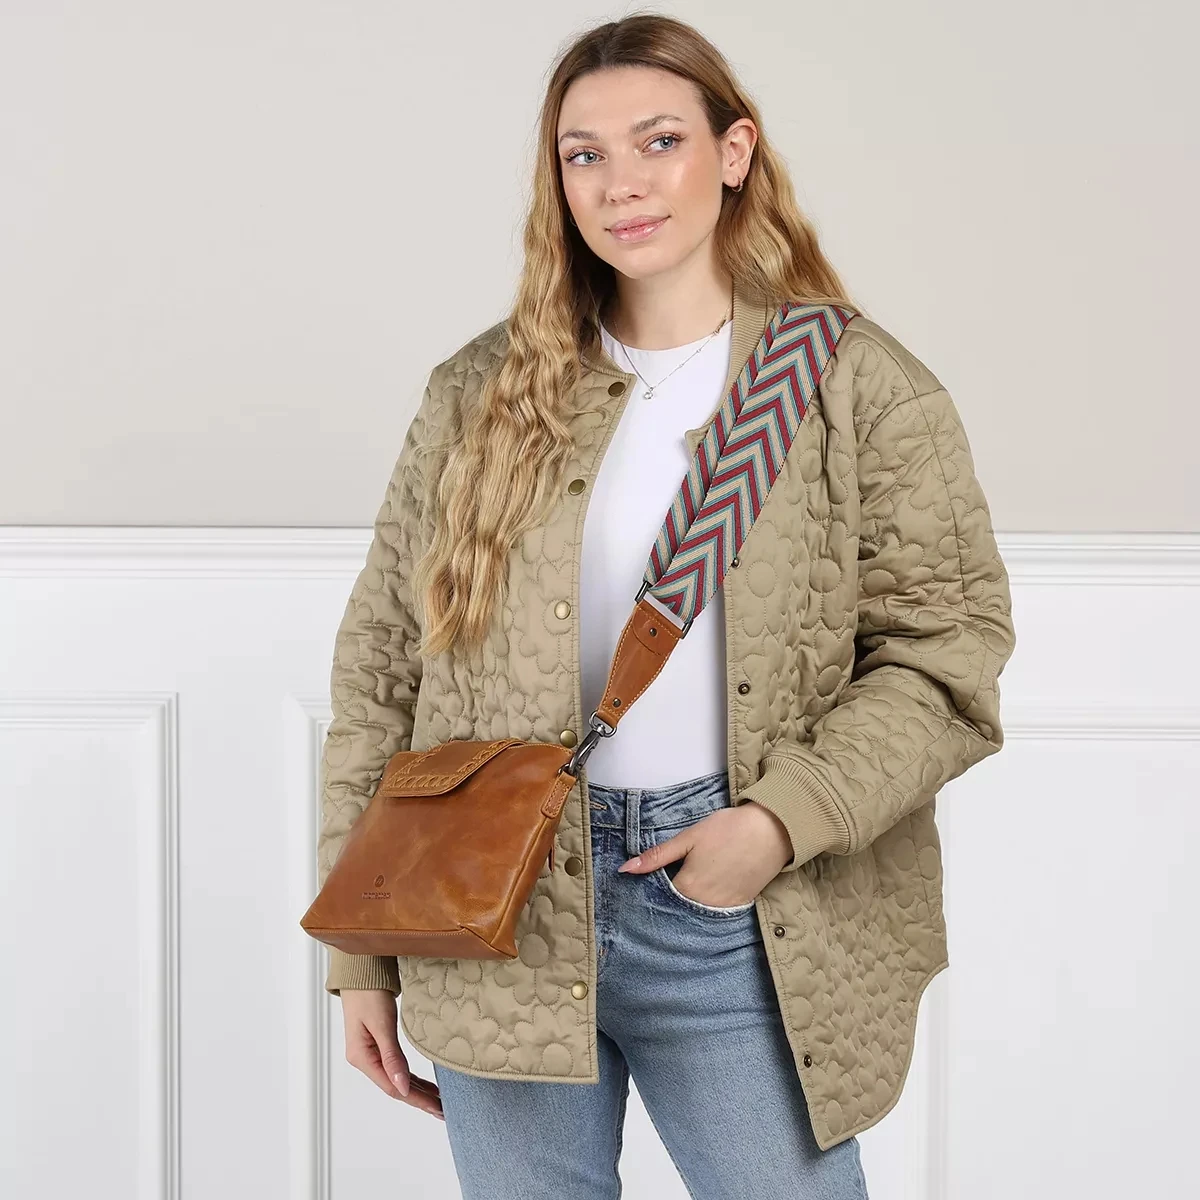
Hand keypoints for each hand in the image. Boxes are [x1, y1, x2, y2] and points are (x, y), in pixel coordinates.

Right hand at [340, 988, 443, 1120]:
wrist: (360, 969)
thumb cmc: (368, 992)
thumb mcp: (381, 1024)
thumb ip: (392, 1056)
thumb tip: (403, 1088)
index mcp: (361, 1057)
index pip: (392, 1087)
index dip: (415, 1099)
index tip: (436, 1108)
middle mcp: (364, 1059)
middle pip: (395, 1086)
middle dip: (419, 1099)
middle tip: (443, 1111)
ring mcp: (369, 1052)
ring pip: (396, 1078)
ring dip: (417, 1090)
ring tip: (438, 1102)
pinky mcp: (376, 1043)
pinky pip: (395, 1066)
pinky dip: (410, 1076)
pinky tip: (423, 1084)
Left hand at [617, 801, 792, 905]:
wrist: (772, 830)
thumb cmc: (728, 829)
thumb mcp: (689, 838)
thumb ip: (657, 856)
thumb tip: (625, 869)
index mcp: (688, 887)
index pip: (659, 897)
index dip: (652, 888)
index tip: (647, 880)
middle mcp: (704, 905)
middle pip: (678, 909)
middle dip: (669, 900)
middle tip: (671, 880)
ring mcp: (724, 908)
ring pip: (697, 913)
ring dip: (688, 905)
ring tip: (690, 884)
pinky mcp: (740, 905)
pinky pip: (717, 912)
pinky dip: (708, 904)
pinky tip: (708, 889)